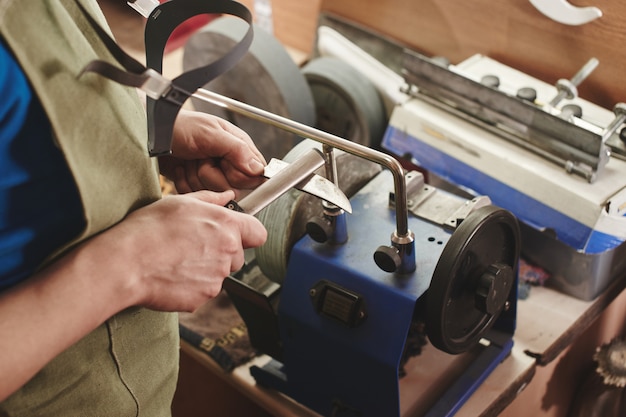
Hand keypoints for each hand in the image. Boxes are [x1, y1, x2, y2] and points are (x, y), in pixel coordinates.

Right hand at [101, 190, 266, 311]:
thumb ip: (211, 199)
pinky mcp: (203, 298)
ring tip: (177, 259)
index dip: (248, 234)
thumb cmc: (149, 229)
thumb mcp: (180, 203)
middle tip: (192, 245)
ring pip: (219, 273)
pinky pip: (203, 290)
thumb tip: (227, 197)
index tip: (238, 234)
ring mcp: (216, 278)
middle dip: (221, 252)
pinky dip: (191, 285)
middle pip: (237, 256)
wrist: (126, 263)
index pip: (258, 233)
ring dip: (205, 269)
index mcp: (226, 226)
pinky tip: (172, 274)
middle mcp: (227, 252)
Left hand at [159, 109, 266, 196]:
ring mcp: (213, 174)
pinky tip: (181, 168)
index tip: (223, 164)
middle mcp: (228, 162)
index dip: (237, 174)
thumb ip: (237, 150)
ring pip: (214, 194)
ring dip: (196, 178)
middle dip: (212, 175)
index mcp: (239, 147)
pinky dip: (185, 183)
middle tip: (201, 158)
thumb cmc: (179, 126)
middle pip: (233, 187)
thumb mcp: (210, 133)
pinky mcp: (198, 184)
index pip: (253, 174)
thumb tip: (258, 169)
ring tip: (189, 160)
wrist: (150, 135)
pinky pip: (198, 196)